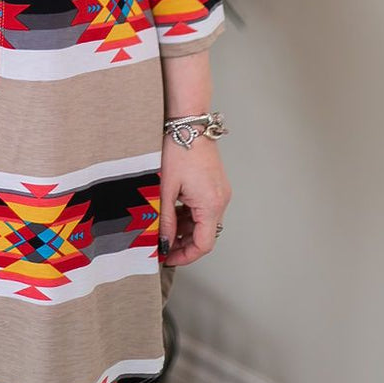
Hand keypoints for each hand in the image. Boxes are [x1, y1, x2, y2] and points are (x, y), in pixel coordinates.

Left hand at [158, 131, 230, 265]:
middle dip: (184, 243)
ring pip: (204, 222)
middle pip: (205, 235)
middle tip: (163, 246)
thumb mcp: (166, 189)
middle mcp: (220, 201)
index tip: (169, 258)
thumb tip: (164, 242)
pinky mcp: (216, 185)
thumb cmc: (179, 150)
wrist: (190, 124)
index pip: (203, 245)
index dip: (185, 256)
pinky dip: (190, 215)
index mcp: (211, 205)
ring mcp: (220, 193)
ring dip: (186, 229)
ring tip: (164, 228)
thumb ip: (167, 219)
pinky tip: (174, 211)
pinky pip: (205, 209)